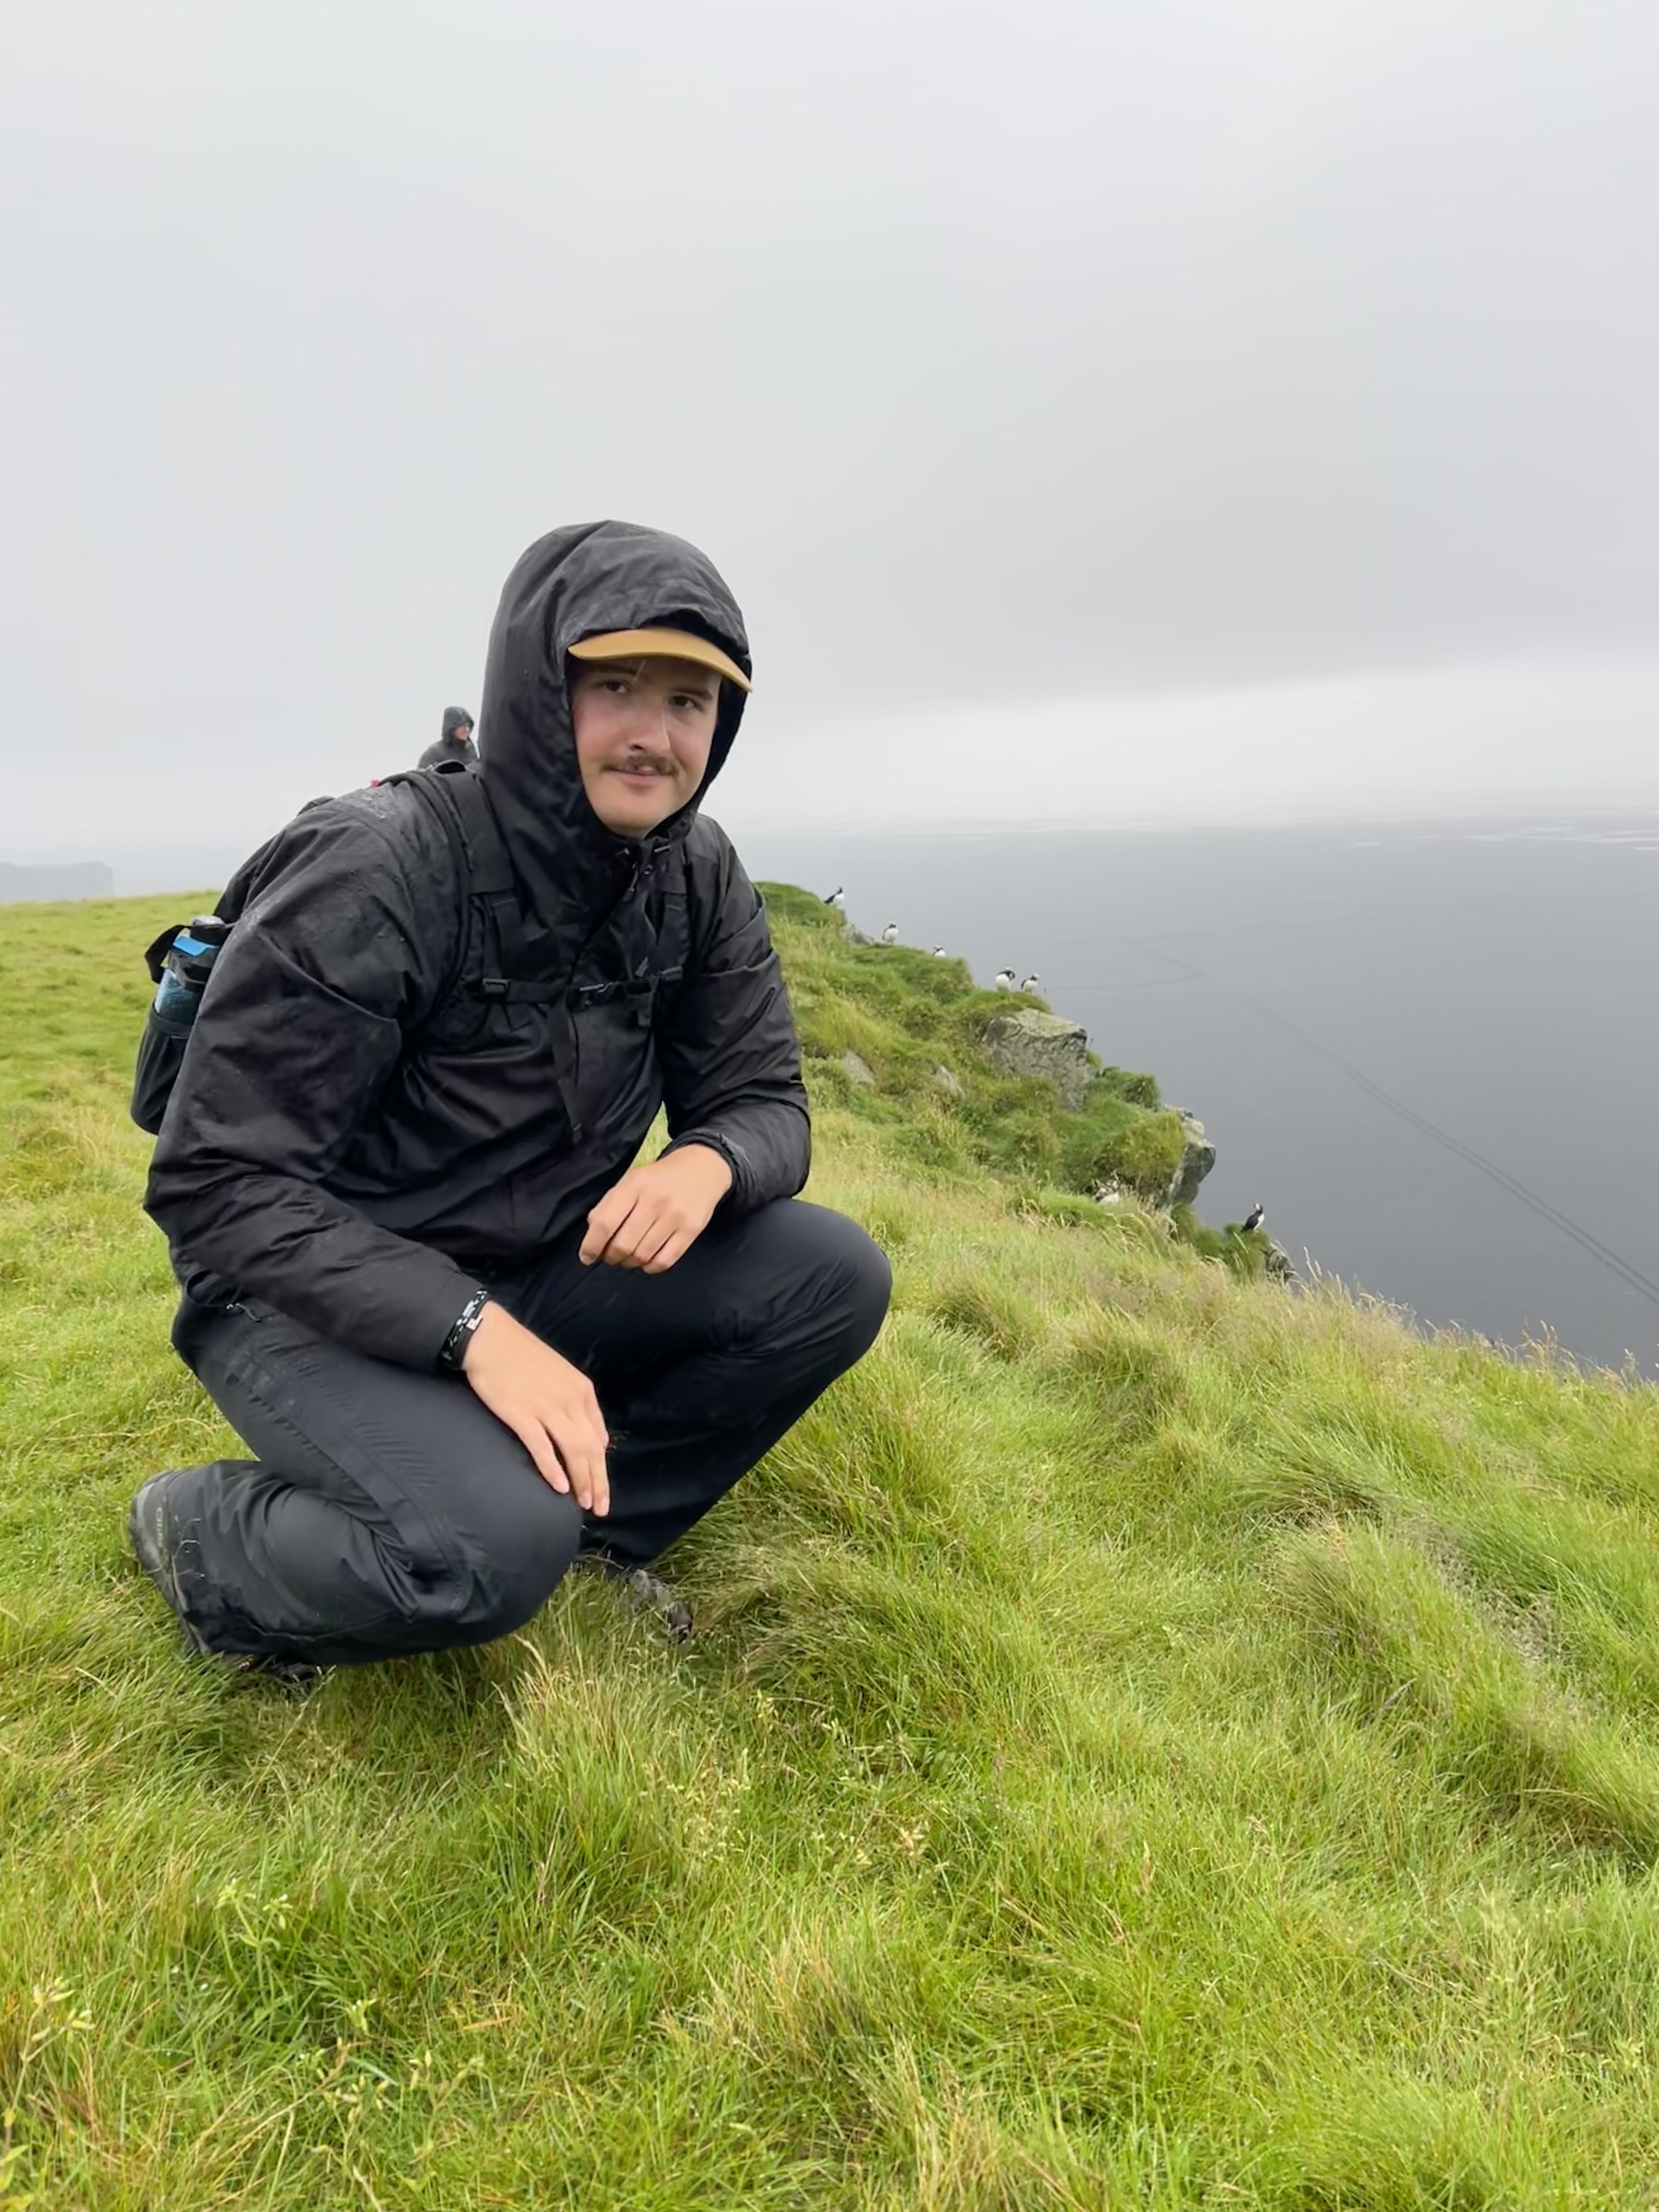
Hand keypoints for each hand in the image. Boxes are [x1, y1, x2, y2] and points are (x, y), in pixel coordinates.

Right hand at [462, 1303, 609, 1514]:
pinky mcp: (521, 1414)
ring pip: (573, 1451)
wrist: (491, 1338)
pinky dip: (552, 1469)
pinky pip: (542, 1447)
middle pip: (591, 1449)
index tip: (601, 1487)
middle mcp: (570, 1400)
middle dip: (598, 1481)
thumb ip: (577, 1404)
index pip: (599, 1437)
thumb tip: (591, 1437)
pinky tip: (559, 1487)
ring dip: (581, 1480)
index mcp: (582, 1391)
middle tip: (599, 1507)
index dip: (601, 1467)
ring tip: (583, 1503)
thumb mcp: (562, 1375)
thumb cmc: (523, 1356)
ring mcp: (546, 1408)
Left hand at [579, 1145, 732, 1273]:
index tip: (586, 1257)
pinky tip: (646, 1260)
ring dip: (629, 1263)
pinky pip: (664, 1261)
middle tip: (611, 1255)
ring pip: (642, 1256)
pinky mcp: (691, 1230)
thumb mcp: (630, 1180)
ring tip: (628, 1257)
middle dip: (611, 1257)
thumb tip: (592, 1236)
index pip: (605, 1223)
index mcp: (634, 1185)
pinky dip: (650, 1267)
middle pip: (623, 1245)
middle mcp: (654, 1201)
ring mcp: (675, 1217)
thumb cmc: (659, 1178)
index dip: (591, 1245)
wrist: (702, 1169)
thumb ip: (609, 1205)